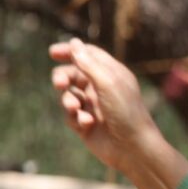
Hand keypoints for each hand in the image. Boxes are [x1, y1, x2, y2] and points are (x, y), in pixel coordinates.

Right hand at [49, 38, 187, 188]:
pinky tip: (88, 125)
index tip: (54, 52)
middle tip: (60, 84)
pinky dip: (76, 118)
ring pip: (68, 96)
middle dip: (62, 78)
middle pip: (72, 75)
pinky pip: (70, 116)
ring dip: (69, 101)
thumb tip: (74, 42)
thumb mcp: (108, 82)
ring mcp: (93, 106)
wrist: (133, 147)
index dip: (71, 51)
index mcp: (112, 74)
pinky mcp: (86, 124)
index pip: (88, 56)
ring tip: (76, 109)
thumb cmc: (126, 112)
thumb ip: (89, 63)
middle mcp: (102, 88)